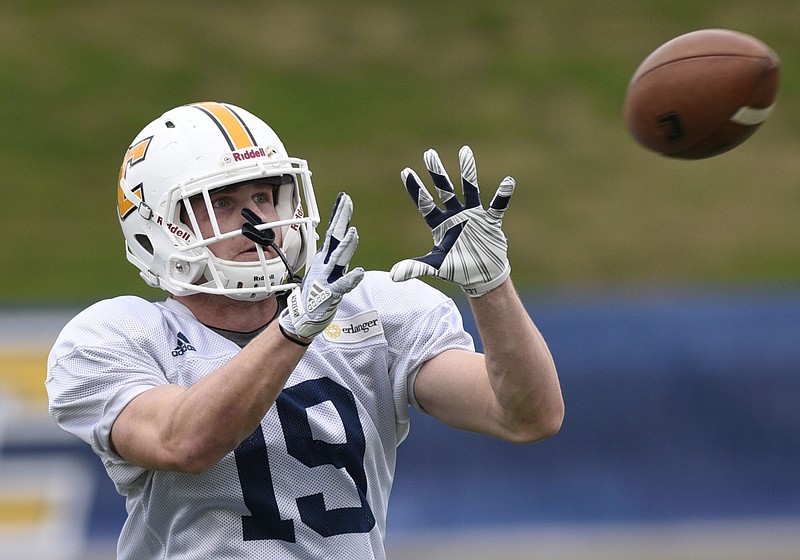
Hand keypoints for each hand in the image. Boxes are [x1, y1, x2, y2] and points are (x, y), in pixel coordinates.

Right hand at [280, 192, 363, 339]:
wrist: (306, 313)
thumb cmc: (318, 291)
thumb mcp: (328, 267)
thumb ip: (336, 253)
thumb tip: (343, 238)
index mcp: (326, 257)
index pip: (334, 232)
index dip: (339, 215)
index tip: (344, 198)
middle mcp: (327, 263)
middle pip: (335, 238)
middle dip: (341, 219)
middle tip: (346, 202)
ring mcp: (327, 277)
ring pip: (338, 258)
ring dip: (346, 246)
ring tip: (353, 232)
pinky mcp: (331, 292)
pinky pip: (342, 285)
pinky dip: (350, 279)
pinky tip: (358, 273)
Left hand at [390, 146, 513, 296]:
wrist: (482, 276)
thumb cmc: (457, 269)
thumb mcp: (435, 267)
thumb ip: (416, 267)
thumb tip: (393, 275)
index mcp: (439, 224)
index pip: (425, 203)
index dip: (415, 189)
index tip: (405, 171)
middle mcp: (455, 215)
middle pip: (444, 190)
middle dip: (437, 172)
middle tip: (429, 153)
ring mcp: (473, 216)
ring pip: (469, 189)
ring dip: (467, 171)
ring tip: (465, 150)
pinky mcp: (490, 221)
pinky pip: (497, 206)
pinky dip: (503, 195)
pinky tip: (508, 182)